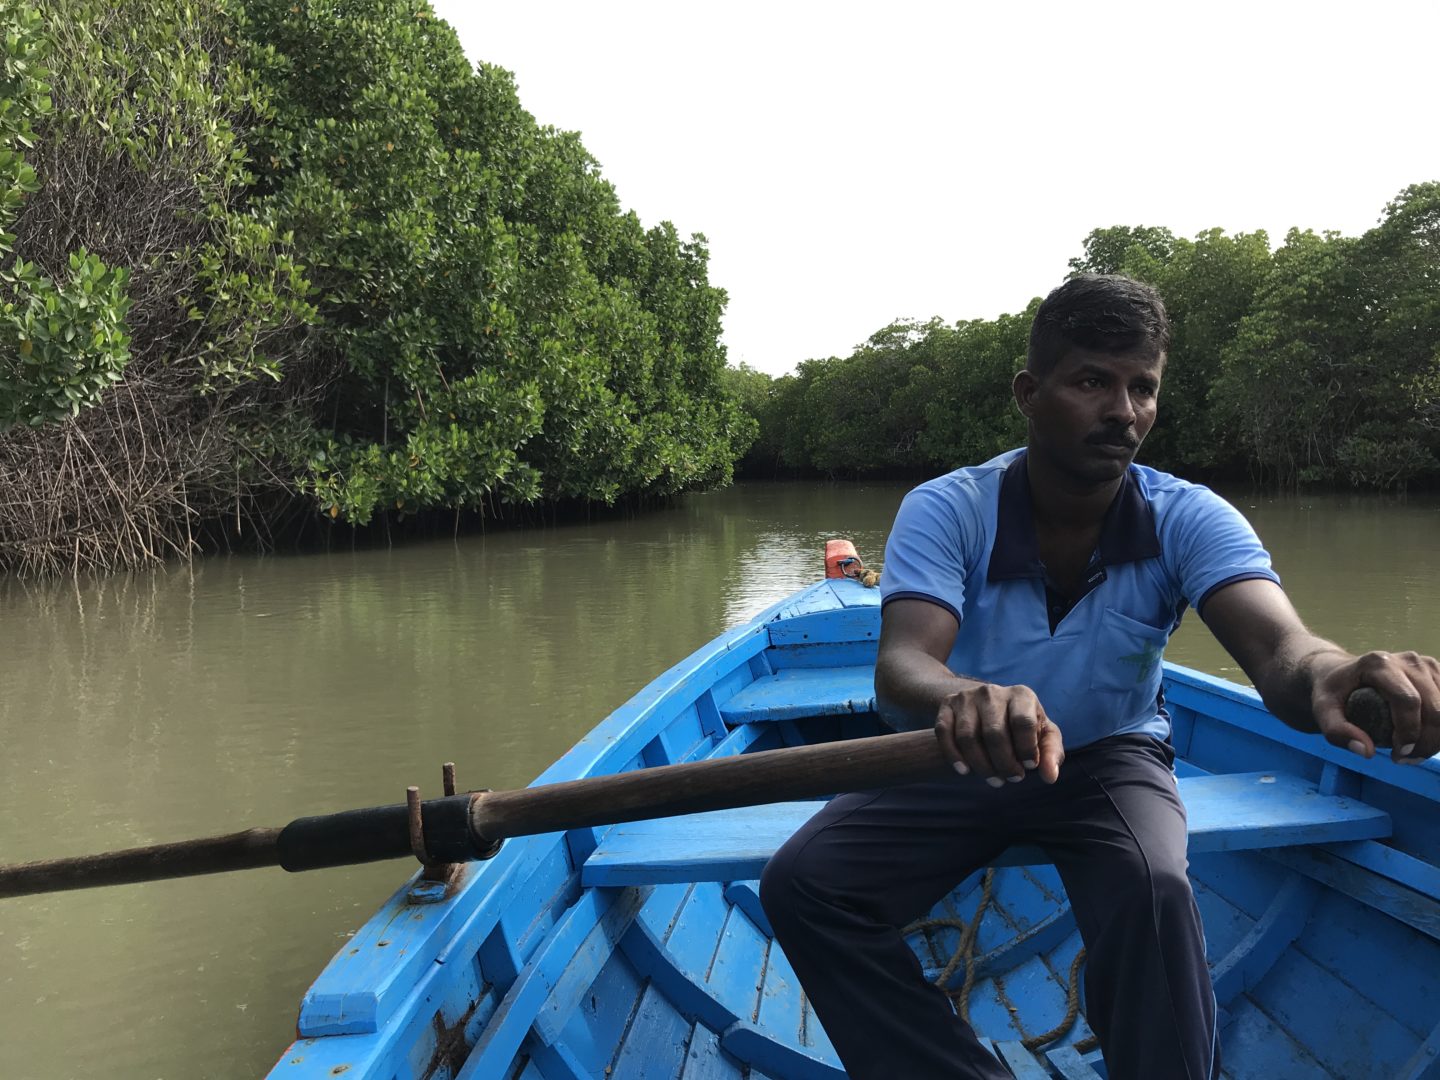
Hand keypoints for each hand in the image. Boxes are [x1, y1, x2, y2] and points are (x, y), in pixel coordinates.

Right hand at [934, 682, 1064, 786]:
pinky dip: (953, 756)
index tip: (1029, 766)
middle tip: (1012, 778)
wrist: (986, 704)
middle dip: (1004, 764)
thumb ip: (1051, 753)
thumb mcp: (1042, 733)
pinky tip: (965, 771)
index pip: (1023, 723)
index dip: (1026, 750)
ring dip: (981, 765)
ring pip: (968, 737)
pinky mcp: (947, 705)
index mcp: (1021, 695)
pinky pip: (944, 733)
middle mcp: (992, 692)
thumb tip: (1050, 776)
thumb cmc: (1021, 724)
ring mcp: (967, 697)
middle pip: (994, 734)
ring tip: (994, 779)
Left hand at [1313, 651, 1439, 763]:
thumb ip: (1337, 731)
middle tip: (1404, 759)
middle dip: (1425, 743)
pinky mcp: (1437, 673)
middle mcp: (1408, 660)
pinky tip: (1425, 741)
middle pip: (1435, 709)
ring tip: (1412, 753)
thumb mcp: (1322, 710)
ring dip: (1437, 739)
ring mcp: (1427, 665)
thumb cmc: (1333, 692)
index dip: (1409, 732)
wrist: (1341, 672)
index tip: (1397, 754)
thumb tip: (1366, 752)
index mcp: (1379, 663)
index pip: (1408, 701)